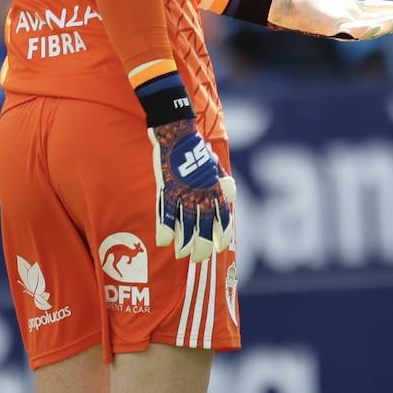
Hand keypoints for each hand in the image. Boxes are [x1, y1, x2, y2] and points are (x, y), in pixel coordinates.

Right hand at [148, 119, 235, 261]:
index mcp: (215, 187)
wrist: (178, 134)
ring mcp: (184, 193)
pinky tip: (163, 242)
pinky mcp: (167, 190)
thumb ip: (221, 180)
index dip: (222, 233)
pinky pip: (166, 214)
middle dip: (203, 244)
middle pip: (205, 225)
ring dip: (185, 242)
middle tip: (199, 258)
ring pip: (186, 224)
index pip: (222, 215)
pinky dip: (165, 229)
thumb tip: (229, 192)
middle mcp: (202, 193)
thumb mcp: (214, 164)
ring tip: (182, 254)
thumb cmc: (195, 148)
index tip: (220, 247)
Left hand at [269, 0, 392, 39]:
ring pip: (370, 29)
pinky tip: (377, 26)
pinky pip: (352, 32)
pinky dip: (366, 31)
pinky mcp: (332, 29)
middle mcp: (349, 20)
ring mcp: (341, 26)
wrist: (286, 2)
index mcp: (351, 10)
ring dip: (386, 25)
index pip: (377, 9)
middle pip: (378, 19)